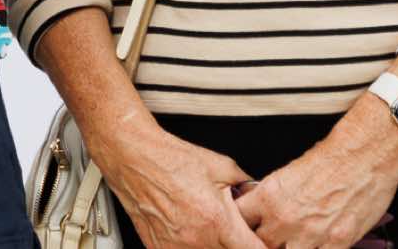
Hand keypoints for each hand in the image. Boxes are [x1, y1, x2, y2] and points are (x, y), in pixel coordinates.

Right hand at [95, 123, 265, 248]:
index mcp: (217, 221)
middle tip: (232, 232)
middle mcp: (198, 239)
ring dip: (214, 246)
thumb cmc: (171, 159)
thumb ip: (246, 185)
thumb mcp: (221, 166)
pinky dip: (191, 247)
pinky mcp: (159, 248)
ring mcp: (176, 247)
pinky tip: (190, 233)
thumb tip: (256, 195)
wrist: (134, 157)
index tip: (262, 243)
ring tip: (208, 228)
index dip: (263, 247)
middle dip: (236, 245)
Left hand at [236, 138, 397, 248]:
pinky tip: (317, 246)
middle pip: (260, 244)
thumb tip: (264, 212)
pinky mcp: (337, 243)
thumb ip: (272, 198)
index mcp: (269, 196)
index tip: (248, 227)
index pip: (240, 220)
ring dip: (289, 248)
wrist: (362, 157)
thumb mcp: (287, 174)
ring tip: (294, 241)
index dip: (243, 226)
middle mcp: (285, 218)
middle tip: (273, 236)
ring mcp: (311, 234)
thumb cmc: (329, 159)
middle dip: (265, 241)